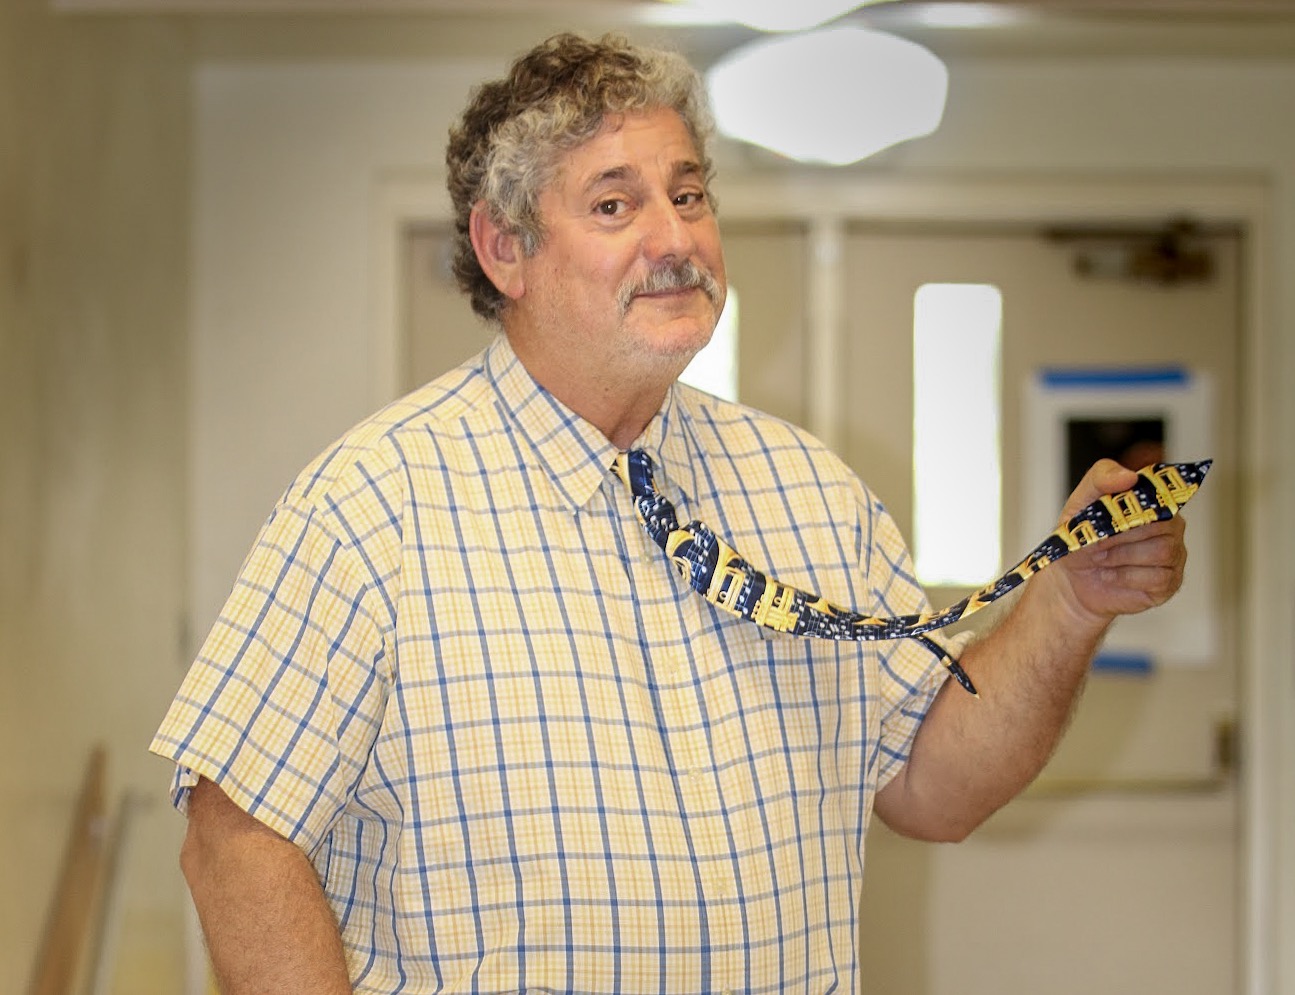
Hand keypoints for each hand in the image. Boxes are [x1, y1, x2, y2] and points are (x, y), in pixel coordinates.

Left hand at [1049, 458, 1188, 628]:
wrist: (1072, 578)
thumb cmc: (1082, 537)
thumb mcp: (1080, 502)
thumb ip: (1101, 478)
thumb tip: (1130, 477)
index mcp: (1153, 501)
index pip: (1161, 494)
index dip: (1132, 509)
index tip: (1108, 517)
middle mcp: (1171, 526)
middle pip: (1161, 526)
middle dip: (1119, 537)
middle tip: (1095, 544)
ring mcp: (1174, 555)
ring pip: (1162, 551)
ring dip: (1121, 557)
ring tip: (1101, 559)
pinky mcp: (1170, 582)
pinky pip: (1158, 578)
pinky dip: (1126, 577)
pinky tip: (1110, 575)